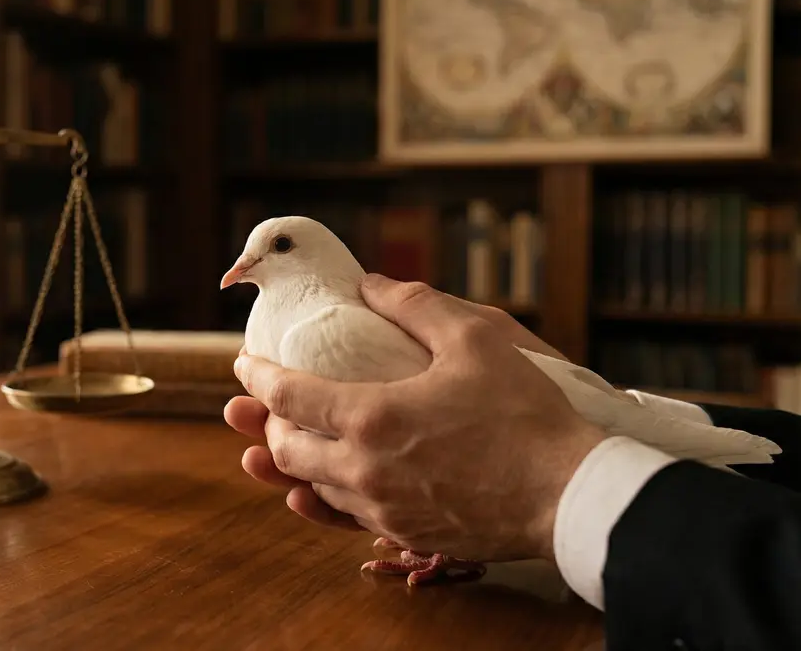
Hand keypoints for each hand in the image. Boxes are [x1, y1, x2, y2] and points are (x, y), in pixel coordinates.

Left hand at [224, 275, 606, 562]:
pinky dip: (325, 496)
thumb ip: (417, 306)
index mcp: (371, 418)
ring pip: (312, 488)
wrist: (570, 495)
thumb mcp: (476, 338)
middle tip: (260, 405)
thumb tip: (371, 284)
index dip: (258, 377)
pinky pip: (346, 517)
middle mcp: (363, 470)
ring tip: (285, 441)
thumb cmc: (526, 415)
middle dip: (265, 424)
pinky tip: (325, 484)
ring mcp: (382, 508)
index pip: (288, 396)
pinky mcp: (405, 532)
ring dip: (291, 463)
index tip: (243, 364)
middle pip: (286, 450)